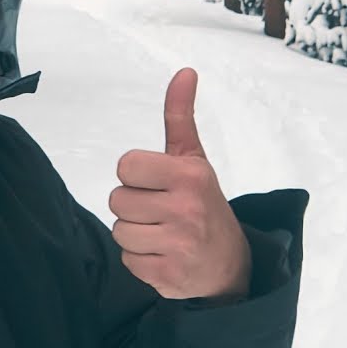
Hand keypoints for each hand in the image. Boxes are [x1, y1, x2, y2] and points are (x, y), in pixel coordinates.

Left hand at [109, 68, 251, 299]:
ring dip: (135, 233)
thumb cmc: (203, 202)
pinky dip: (140, 259)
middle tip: (161, 210)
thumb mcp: (194, 159)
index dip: (136, 175)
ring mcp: (179, 245)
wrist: (229, 264)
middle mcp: (187, 209)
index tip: (157, 182)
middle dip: (134, 205)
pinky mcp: (168, 275)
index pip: (125, 166)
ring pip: (119, 231)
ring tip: (162, 232)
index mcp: (190, 175)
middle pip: (117, 200)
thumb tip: (184, 71)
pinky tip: (163, 253)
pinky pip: (128, 259)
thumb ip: (180, 115)